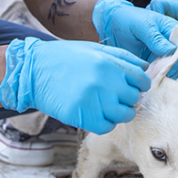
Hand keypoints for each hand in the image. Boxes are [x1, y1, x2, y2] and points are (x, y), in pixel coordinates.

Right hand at [0, 37, 149, 134]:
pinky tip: (97, 113)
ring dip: (119, 112)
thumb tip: (144, 69)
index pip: (141, 80)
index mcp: (109, 64)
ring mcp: (93, 101)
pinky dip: (105, 122)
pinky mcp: (82, 117)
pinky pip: (107, 126)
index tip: (132, 86)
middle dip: (128, 98)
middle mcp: (103, 83)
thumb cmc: (66, 58)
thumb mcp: (95, 50)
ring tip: (107, 105)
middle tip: (116, 96)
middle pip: (134, 98)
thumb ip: (122, 58)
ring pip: (124, 115)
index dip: (139, 84)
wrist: (34, 71)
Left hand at [93, 0, 177, 76]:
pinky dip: (155, 79)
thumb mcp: (142, 26)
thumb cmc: (128, 19)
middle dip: (169, 71)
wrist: (112, 24)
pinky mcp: (154, 63)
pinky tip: (147, 81)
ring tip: (150, 81)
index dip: (176, 59)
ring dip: (162, 76)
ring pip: (170, 69)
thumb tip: (172, 51)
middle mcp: (171, 42)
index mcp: (172, 29)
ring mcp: (163, 54)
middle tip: (156, 78)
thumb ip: (156, 38)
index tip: (164, 68)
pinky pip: (160, 73)